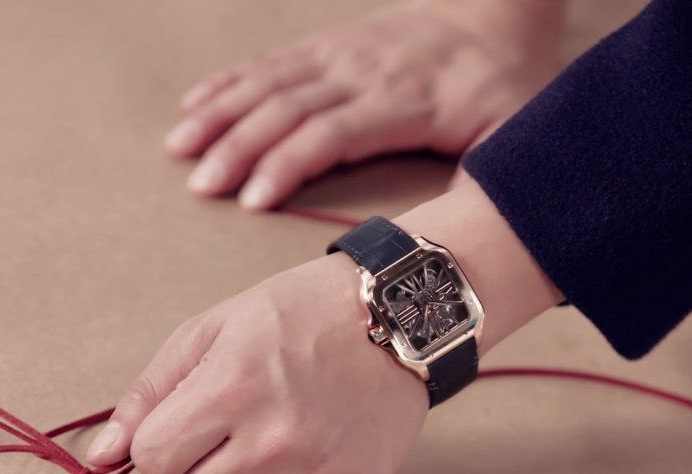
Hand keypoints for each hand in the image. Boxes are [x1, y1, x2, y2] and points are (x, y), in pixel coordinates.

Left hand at [86, 253, 428, 473]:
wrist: (393, 314)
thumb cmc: (296, 314)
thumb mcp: (211, 329)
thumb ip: (149, 393)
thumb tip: (98, 458)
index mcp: (232, 387)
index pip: (152, 460)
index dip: (160, 444)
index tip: (186, 427)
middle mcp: (275, 437)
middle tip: (226, 443)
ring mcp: (320, 473)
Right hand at [165, 0, 563, 208]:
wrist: (497, 8)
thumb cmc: (503, 81)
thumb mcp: (512, 132)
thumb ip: (484, 179)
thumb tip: (453, 233)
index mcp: (404, 102)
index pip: (333, 133)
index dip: (288, 164)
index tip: (253, 200)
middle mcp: (362, 73)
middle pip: (287, 109)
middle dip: (238, 146)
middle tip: (201, 186)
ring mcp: (340, 54)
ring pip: (268, 82)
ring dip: (220, 114)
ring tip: (179, 147)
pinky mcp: (327, 44)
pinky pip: (269, 61)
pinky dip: (227, 81)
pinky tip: (193, 102)